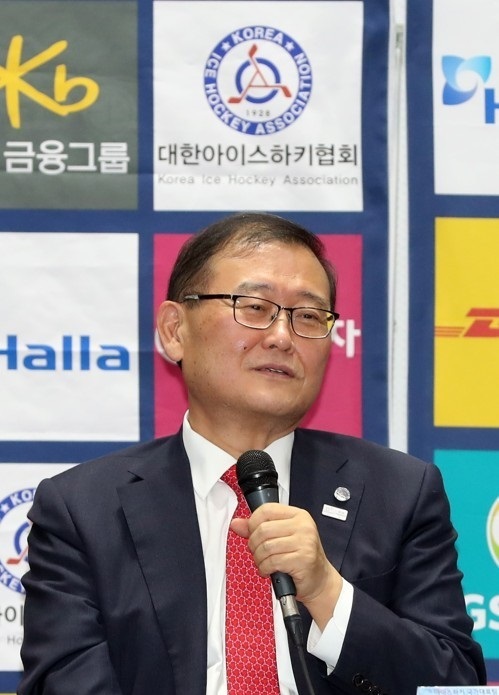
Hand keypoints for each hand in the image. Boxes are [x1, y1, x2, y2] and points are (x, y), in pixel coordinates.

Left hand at [231, 503, 342, 629]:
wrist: (320, 581)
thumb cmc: (300, 558)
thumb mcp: (281, 537)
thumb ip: (258, 528)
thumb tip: (236, 523)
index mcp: (298, 515)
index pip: (267, 510)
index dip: (253, 522)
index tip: (252, 533)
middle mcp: (303, 526)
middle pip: (263, 529)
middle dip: (254, 544)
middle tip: (257, 552)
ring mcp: (305, 542)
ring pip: (266, 546)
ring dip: (259, 558)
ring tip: (263, 563)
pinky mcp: (303, 559)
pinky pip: (272, 561)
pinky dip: (265, 568)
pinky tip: (268, 570)